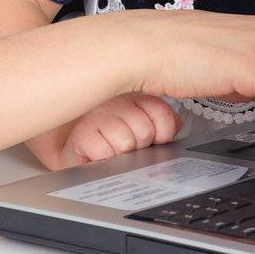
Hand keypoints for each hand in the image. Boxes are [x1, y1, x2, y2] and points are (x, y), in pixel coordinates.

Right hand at [57, 92, 179, 168]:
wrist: (78, 149)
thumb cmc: (111, 138)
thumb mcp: (143, 126)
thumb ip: (164, 122)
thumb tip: (176, 126)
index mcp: (135, 95)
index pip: (162, 112)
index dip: (163, 132)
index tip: (155, 137)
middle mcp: (116, 100)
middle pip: (146, 131)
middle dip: (141, 145)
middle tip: (129, 144)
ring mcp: (98, 115)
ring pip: (127, 142)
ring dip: (123, 153)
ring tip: (114, 148)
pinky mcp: (82, 134)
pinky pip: (106, 152)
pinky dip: (106, 158)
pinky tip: (101, 151)